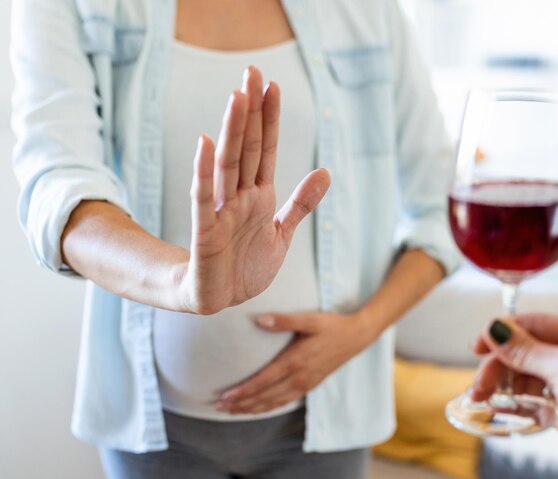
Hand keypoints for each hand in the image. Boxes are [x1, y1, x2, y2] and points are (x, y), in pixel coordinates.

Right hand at [178, 66, 329, 314]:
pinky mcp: (205, 232)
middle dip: (250, 111)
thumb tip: (326, 172)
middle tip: (252, 71)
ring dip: (233, 130)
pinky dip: (203, 171)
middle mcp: (238, 196)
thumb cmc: (247, 265)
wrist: (221, 299)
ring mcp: (220, 211)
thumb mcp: (282, 233)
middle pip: (246, 146)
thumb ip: (301, 204)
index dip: (269, 119)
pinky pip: (202, 198)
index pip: (265, 149)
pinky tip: (206, 143)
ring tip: (237, 96)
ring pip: (228, 163)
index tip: (273, 86)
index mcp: (259, 195)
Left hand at [216, 311, 375, 413]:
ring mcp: (305, 383)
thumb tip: (259, 319)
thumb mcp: (310, 319)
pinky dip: (269, 407)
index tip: (224, 397)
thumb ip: (284, 320)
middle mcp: (299, 377)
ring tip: (233, 411)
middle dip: (241, 404)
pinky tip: (259, 408)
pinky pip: (285, 401)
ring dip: (252, 409)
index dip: (242, 391)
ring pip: (274, 402)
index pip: (263, 382)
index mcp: (295, 361)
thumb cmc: (331, 325)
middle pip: (265, 397)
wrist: (357, 336)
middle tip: (219, 408)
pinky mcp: (310, 385)